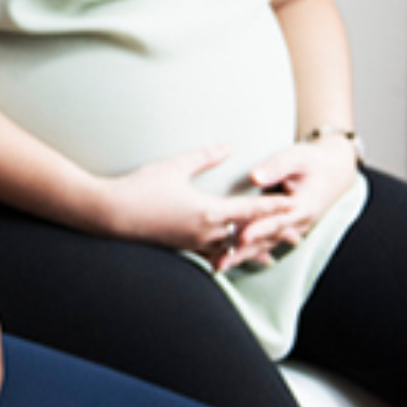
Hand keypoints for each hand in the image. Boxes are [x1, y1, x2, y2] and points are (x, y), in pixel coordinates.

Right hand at [102, 144, 293, 257]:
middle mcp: (206, 233)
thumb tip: (228, 147)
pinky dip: (227, 256)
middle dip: (272, 236)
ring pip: (232, 250)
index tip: (296, 205)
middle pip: (248, 237)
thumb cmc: (141, 188)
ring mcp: (193, 244)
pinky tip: (230, 258)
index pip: (252, 211)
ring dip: (252, 250)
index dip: (275, 207)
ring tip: (270, 254)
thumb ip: (204, 157)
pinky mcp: (181, 248)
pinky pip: (212, 255)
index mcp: (208, 212)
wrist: (110, 215)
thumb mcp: (174, 167)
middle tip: (296, 237)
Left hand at [219, 135, 359, 269]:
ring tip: (219, 266)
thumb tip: (255, 176)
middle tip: (221, 262)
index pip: (277, 221)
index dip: (259, 230)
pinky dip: (248, 252)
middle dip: (244, 252)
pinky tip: (228, 260)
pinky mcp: (285, 229)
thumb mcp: (297, 157)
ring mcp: (292, 229)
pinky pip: (265, 244)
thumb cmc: (312, 161)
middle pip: (268, 240)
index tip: (241, 237)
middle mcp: (298, 223)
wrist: (333, 171)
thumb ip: (276, 166)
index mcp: (302, 207)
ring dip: (243, 256)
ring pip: (265, 246)